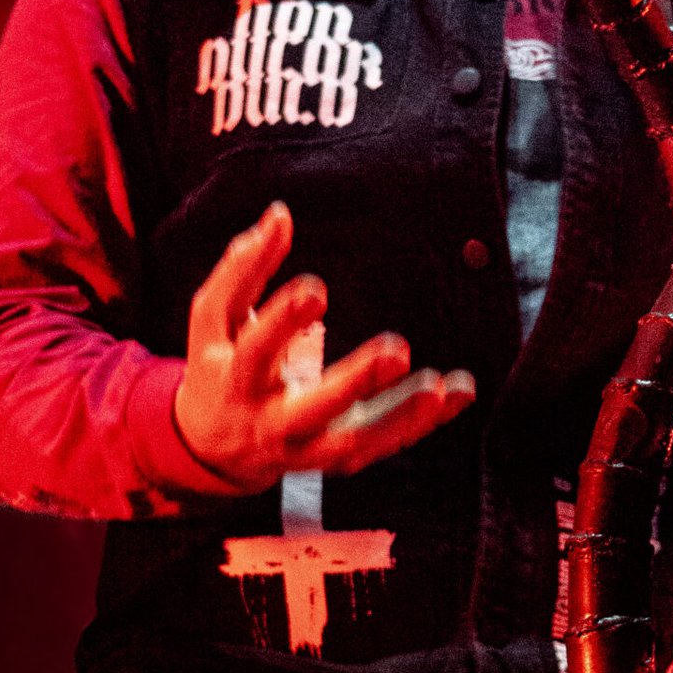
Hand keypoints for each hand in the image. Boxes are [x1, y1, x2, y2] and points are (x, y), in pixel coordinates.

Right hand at [174, 202, 474, 491]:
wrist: (212, 448)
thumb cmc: (219, 363)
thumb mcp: (215, 318)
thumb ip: (243, 267)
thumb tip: (280, 214)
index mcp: (235, 380)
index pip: (256, 350)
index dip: (283, 321)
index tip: (316, 289)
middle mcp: (270, 422)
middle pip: (313, 409)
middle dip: (355, 383)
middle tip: (398, 350)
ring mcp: (306, 448)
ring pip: (354, 440)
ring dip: (399, 418)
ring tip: (439, 387)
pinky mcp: (337, 459)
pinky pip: (383, 444)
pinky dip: (423, 422)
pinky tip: (461, 391)